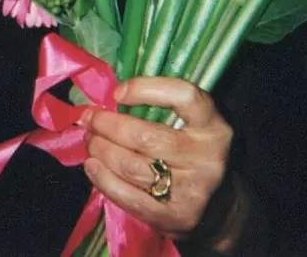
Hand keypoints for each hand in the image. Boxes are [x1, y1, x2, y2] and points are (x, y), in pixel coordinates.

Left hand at [81, 77, 233, 240]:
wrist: (218, 206)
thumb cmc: (191, 152)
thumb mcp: (191, 124)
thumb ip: (160, 106)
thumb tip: (108, 100)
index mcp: (213, 126)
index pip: (183, 96)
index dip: (146, 89)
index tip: (117, 93)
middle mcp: (206, 157)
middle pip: (144, 136)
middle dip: (107, 125)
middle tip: (89, 119)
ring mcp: (192, 190)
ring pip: (131, 166)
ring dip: (101, 150)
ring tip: (90, 141)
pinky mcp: (175, 217)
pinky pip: (130, 197)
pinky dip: (104, 180)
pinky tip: (92, 166)